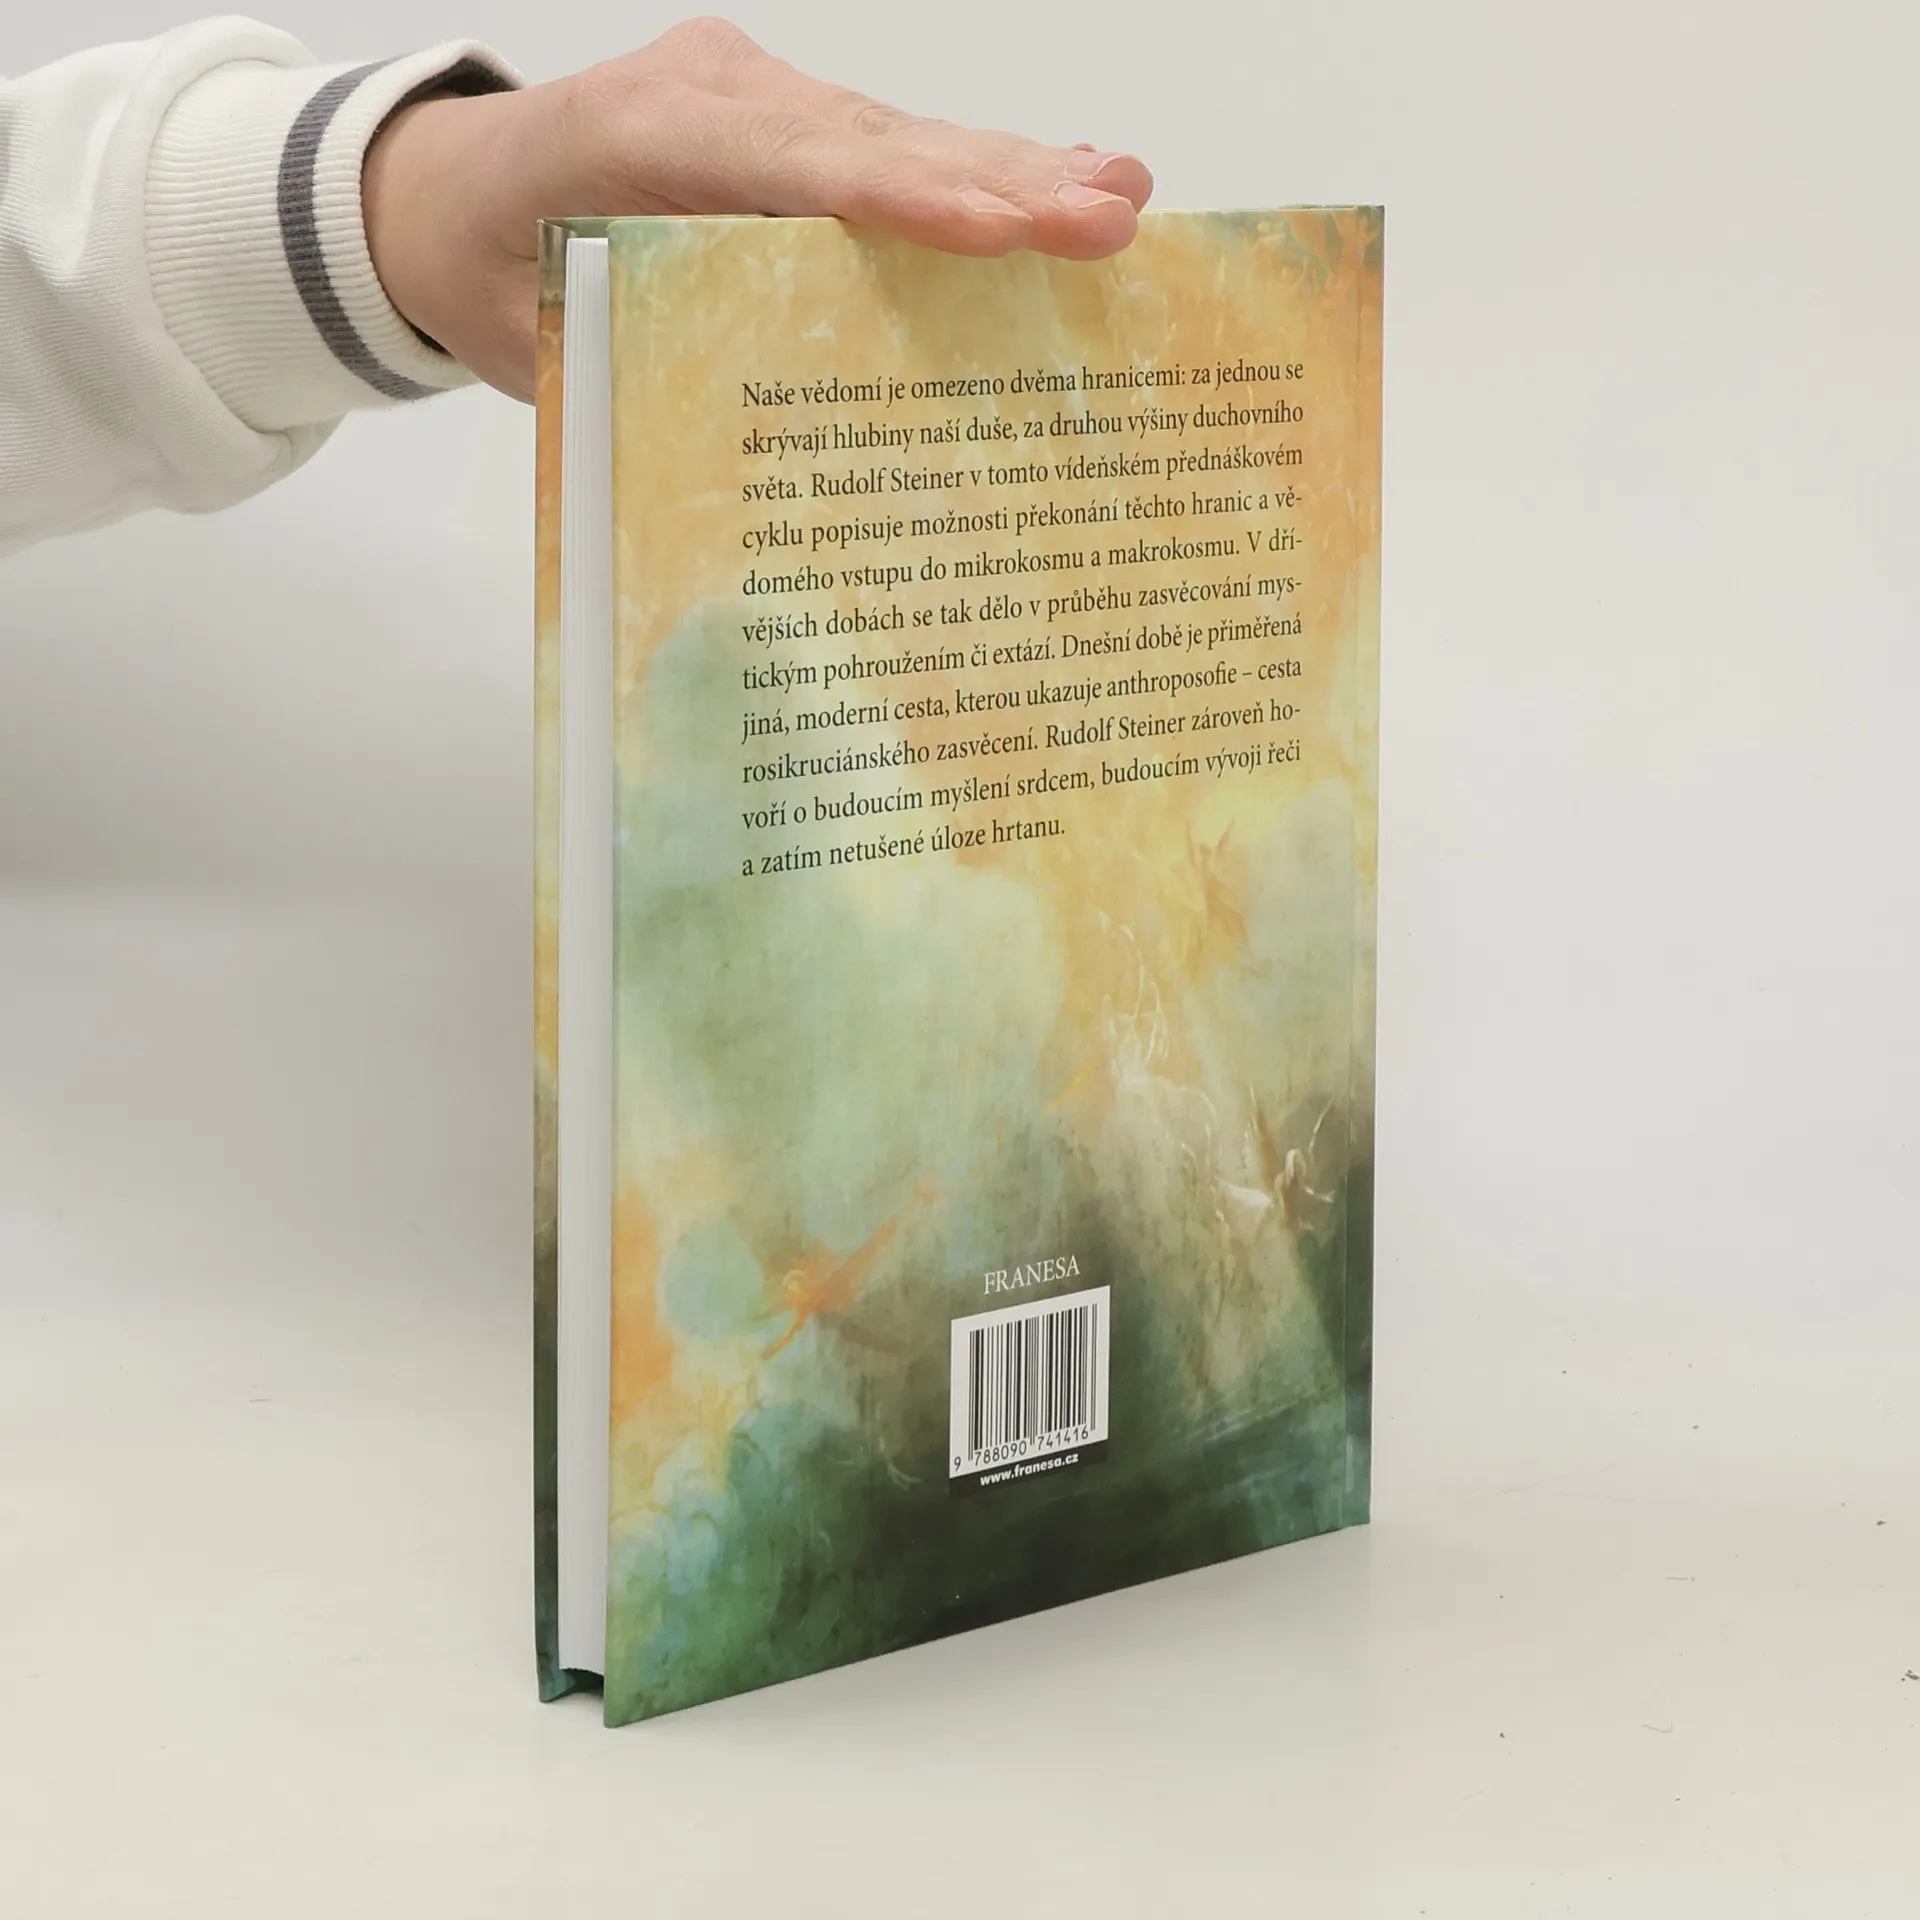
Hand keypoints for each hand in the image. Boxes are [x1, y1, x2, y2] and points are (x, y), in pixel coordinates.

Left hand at [362, 17, 1153, 401]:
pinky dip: (971, 172)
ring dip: (1008, 172)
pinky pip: (885, 149)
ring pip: (894, 138)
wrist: (440, 191)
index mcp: (629, 137)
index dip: (898, 200)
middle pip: (868, 143)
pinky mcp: (779, 121)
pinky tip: (1059, 178)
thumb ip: (640, 357)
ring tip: (1117, 196)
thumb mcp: (535, 333)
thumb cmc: (481, 268)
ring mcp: (750, 98)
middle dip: (996, 181)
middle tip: (1109, 216)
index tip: (995, 228)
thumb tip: (766, 439)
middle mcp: (707, 95)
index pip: (787, 170)